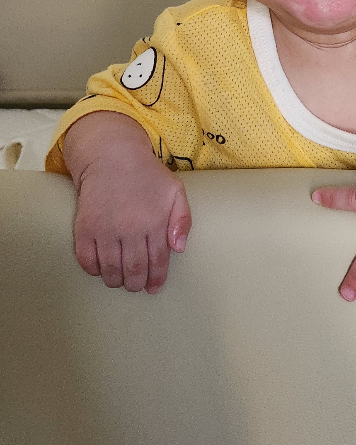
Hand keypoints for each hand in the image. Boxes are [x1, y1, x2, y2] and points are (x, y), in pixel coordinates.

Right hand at [64, 112, 191, 293]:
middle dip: (136, 284)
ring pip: (110, 270)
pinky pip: (87, 261)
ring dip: (116, 281)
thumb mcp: (175, 191)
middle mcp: (129, 229)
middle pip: (133, 270)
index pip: (157, 261)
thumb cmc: (147, 175)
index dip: (156, 279)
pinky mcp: (85, 228)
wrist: (111, 156)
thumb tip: (179, 249)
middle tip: (136, 285)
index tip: (153, 288)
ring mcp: (105, 230)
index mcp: (154, 222)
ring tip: (120, 280)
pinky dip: (94, 270)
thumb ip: (183, 220)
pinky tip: (101, 269)